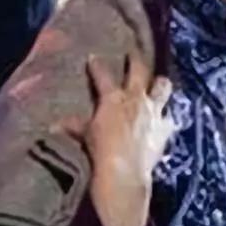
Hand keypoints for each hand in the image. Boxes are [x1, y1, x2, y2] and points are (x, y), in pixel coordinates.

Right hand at [55, 53, 174, 225]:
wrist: (125, 173)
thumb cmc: (100, 153)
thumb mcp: (85, 138)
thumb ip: (75, 127)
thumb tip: (55, 125)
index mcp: (114, 99)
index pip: (103, 75)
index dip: (97, 65)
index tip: (94, 57)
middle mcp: (136, 99)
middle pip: (140, 69)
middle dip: (136, 59)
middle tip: (134, 53)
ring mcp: (154, 111)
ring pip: (163, 86)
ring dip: (160, 84)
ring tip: (158, 82)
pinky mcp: (165, 127)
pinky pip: (169, 117)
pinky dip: (165, 118)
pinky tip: (163, 121)